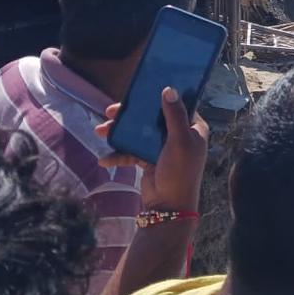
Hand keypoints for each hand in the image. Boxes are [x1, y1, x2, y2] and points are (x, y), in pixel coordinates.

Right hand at [95, 86, 207, 212]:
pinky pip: (132, 152)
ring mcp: (163, 147)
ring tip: (100, 130)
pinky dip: (118, 155)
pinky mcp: (149, 159)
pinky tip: (104, 160)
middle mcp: (179, 135)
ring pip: (139, 133)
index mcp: (193, 128)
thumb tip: (169, 89)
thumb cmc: (180, 172)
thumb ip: (174, 115)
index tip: (142, 87)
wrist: (168, 207)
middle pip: (152, 117)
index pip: (178, 105)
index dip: (161, 95)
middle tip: (110, 110)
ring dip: (119, 132)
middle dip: (130, 114)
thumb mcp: (179, 141)